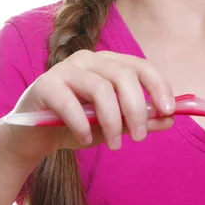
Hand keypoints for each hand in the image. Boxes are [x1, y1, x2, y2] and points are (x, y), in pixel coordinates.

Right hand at [0, 50, 174, 165]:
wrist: (34, 135)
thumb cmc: (78, 125)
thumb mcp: (113, 125)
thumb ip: (140, 120)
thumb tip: (170, 119)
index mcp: (109, 63)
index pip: (140, 66)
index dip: (158, 86)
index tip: (169, 110)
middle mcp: (89, 59)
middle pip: (123, 75)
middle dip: (136, 108)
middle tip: (139, 136)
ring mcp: (66, 68)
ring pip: (100, 88)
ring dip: (112, 121)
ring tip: (113, 145)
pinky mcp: (45, 84)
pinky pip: (70, 102)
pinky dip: (82, 124)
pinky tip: (85, 139)